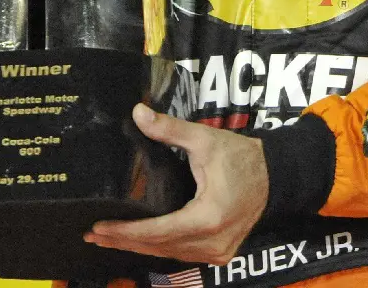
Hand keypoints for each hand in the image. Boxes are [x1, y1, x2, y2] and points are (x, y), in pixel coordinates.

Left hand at [85, 103, 268, 265]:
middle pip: (160, 247)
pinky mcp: (221, 254)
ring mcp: (218, 252)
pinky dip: (160, 247)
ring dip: (139, 246)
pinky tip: (140, 241)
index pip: (158, 231)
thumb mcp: (204, 139)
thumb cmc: (241, 156)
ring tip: (109, 238)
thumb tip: (137, 114)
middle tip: (92, 235)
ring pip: (170, 254)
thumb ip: (169, 129)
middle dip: (124, 242)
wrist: (275, 175)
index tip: (99, 227)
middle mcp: (213, 242)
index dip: (126, 231)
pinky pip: (183, 254)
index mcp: (208, 217)